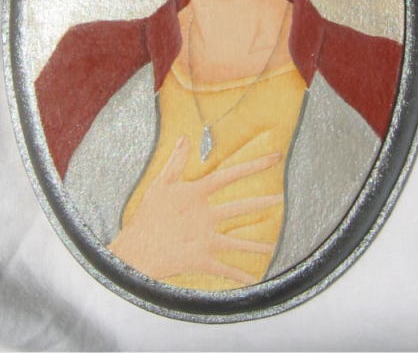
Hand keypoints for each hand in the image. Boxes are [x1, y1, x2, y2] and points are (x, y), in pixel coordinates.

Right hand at [108, 136, 281, 284]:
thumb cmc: (147, 216)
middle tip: (281, 198)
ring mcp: (205, 238)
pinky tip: (252, 281)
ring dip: (257, 245)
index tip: (274, 158)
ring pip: (238, 242)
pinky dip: (238, 276)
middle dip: (263, 203)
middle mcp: (205, 215)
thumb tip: (184, 137)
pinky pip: (225, 269)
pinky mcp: (202, 259)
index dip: (253, 165)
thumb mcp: (159, 184)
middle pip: (241, 207)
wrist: (136, 250)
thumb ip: (175, 161)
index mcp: (196, 194)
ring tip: (273, 247)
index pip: (230, 175)